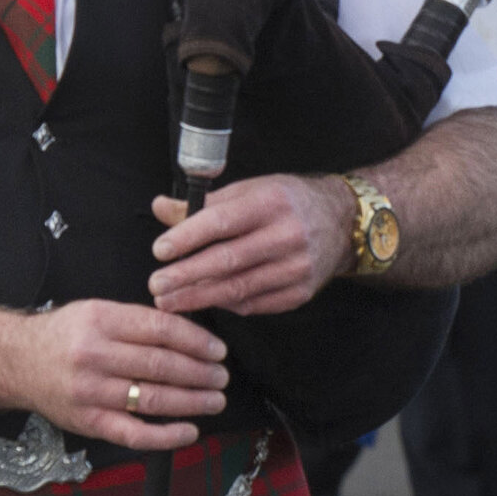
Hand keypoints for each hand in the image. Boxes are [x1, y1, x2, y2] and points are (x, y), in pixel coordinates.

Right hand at [17, 296, 227, 450]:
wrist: (15, 362)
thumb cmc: (63, 336)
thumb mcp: (96, 311)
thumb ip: (137, 320)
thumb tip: (189, 333)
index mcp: (101, 321)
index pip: (160, 329)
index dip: (196, 341)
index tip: (217, 350)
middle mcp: (94, 356)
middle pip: (160, 365)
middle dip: (199, 373)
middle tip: (221, 377)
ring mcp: (90, 392)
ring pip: (152, 399)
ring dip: (191, 402)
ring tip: (215, 399)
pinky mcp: (88, 422)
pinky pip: (133, 434)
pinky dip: (165, 436)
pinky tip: (189, 431)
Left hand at [146, 174, 347, 319]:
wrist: (341, 222)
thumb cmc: (286, 202)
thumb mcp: (249, 190)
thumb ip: (205, 203)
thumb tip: (161, 208)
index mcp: (271, 203)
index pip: (222, 221)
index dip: (188, 237)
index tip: (160, 251)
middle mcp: (287, 235)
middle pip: (228, 261)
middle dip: (186, 276)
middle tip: (155, 285)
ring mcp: (296, 268)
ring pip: (239, 288)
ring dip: (199, 298)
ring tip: (168, 302)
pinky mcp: (300, 293)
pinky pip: (254, 304)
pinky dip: (226, 305)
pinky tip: (204, 302)